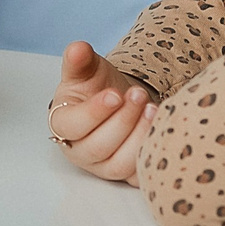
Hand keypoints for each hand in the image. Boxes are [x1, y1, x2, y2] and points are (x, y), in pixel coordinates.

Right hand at [47, 40, 155, 184]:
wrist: (118, 102)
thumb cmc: (96, 88)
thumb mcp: (87, 70)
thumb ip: (79, 60)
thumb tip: (78, 49)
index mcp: (64, 125)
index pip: (73, 126)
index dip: (94, 112)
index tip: (115, 94)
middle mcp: (80, 151)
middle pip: (98, 146)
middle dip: (123, 120)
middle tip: (138, 94)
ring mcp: (103, 166)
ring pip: (119, 164)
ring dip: (139, 136)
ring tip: (153, 109)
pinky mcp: (125, 175)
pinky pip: (138, 176)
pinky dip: (151, 155)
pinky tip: (161, 130)